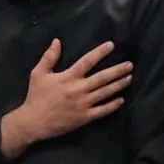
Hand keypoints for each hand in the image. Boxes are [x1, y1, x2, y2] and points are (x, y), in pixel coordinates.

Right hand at [2, 39, 131, 153]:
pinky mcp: (85, 117)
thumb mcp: (38, 73)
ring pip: (105, 93)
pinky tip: (121, 99)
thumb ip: (49, 57)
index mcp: (68, 77)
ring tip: (129, 78)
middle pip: (102, 78)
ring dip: (119, 85)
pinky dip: (113, 105)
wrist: (34, 122)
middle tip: (130, 65)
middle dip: (118, 70)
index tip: (111, 45)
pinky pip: (102, 110)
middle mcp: (79, 89)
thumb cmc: (36, 96)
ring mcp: (83, 104)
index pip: (87, 61)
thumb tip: (57, 41)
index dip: (100, 52)